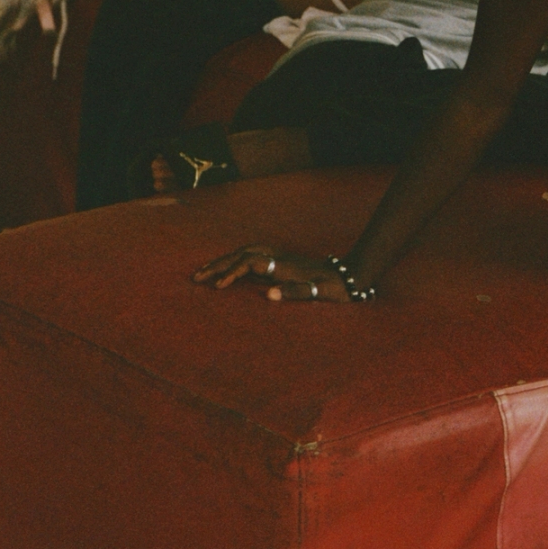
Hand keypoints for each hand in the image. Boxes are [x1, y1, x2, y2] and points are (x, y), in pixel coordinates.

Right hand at [193, 245, 352, 302]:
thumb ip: (295, 292)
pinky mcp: (281, 261)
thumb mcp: (318, 292)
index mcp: (284, 265)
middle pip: (241, 255)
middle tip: (196, 278)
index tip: (218, 287)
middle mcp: (279, 257)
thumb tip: (269, 294)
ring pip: (244, 254)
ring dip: (224, 261)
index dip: (232, 273)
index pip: (250, 263)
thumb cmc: (335, 287)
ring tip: (205, 272)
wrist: (351, 275)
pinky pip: (251, 257)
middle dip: (218, 265)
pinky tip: (228, 270)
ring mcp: (279, 257)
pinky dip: (235, 261)